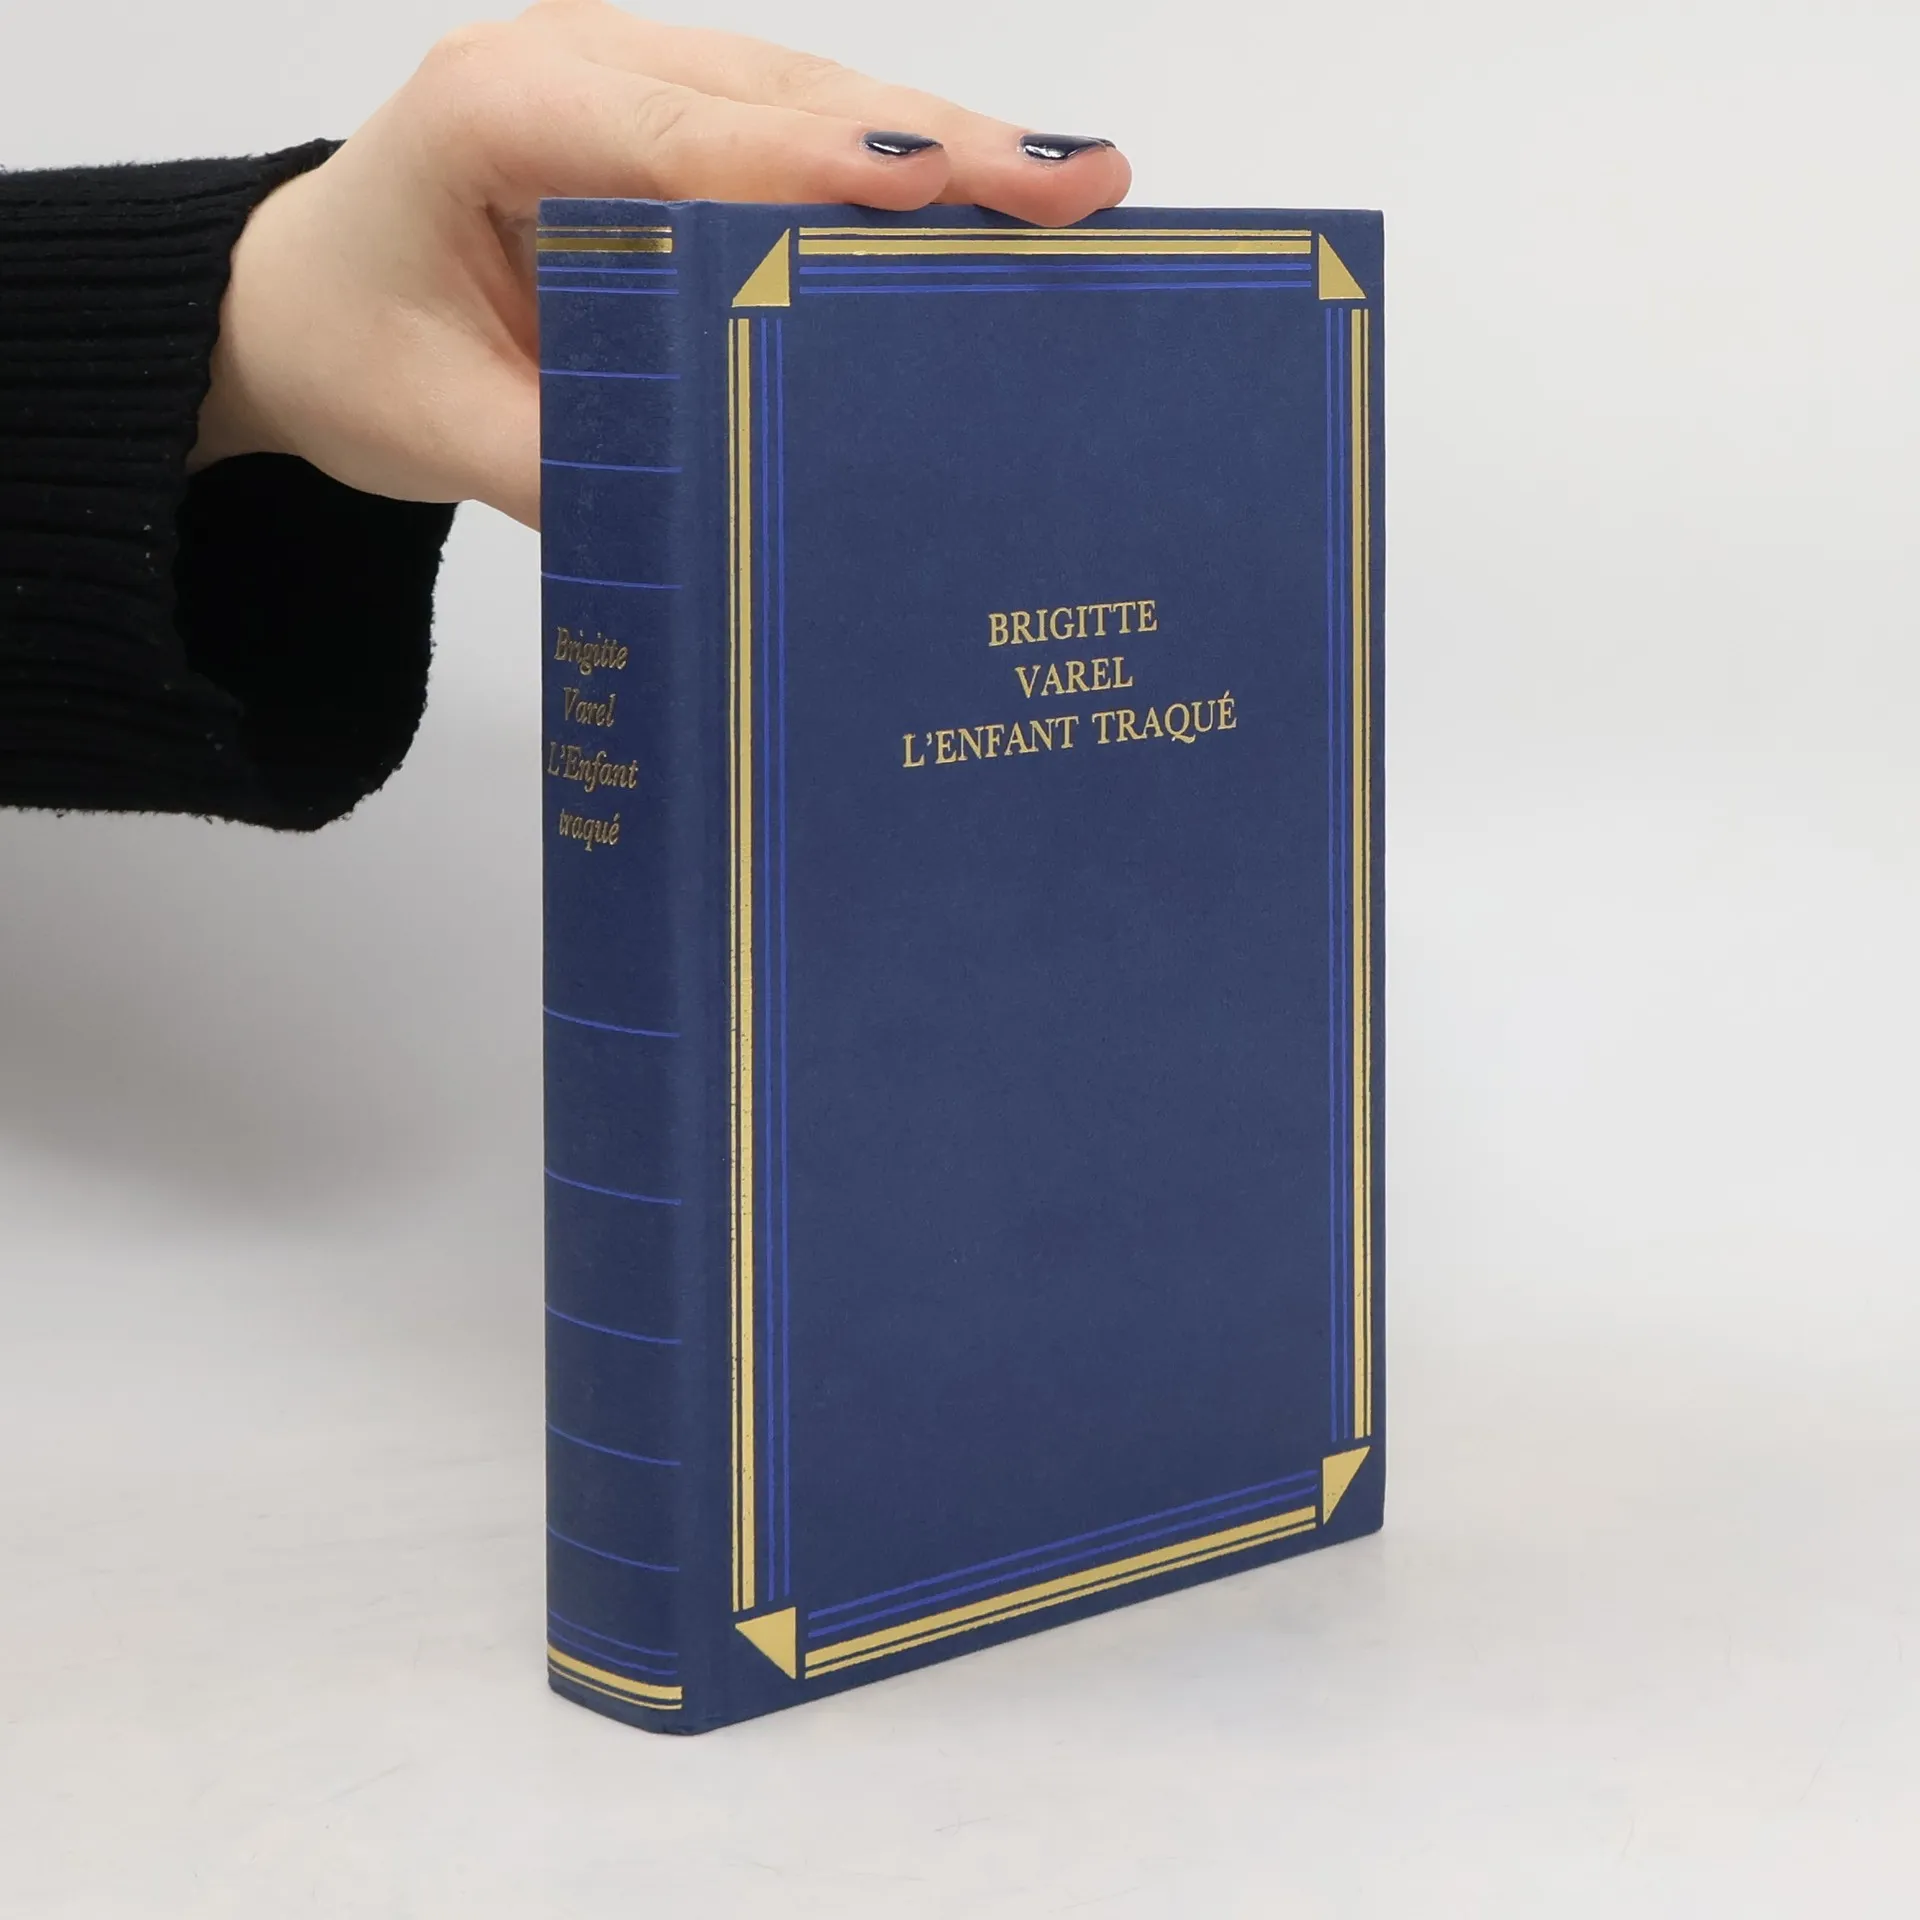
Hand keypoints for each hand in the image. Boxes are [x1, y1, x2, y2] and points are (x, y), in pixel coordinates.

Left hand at [191, 0, 1130, 526]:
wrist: (308, 305)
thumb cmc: (355, 345)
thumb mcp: (435, 429)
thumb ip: (565, 464)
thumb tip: (720, 517)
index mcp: (498, 115)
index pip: (678, 133)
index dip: (809, 158)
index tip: (925, 182)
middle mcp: (583, 71)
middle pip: (783, 96)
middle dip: (935, 143)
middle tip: (1074, 183)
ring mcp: (642, 87)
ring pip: (816, 101)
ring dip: (947, 148)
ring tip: (1076, 187)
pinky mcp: (685, 131)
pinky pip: (807, 136)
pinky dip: (904, 172)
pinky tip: (998, 202)